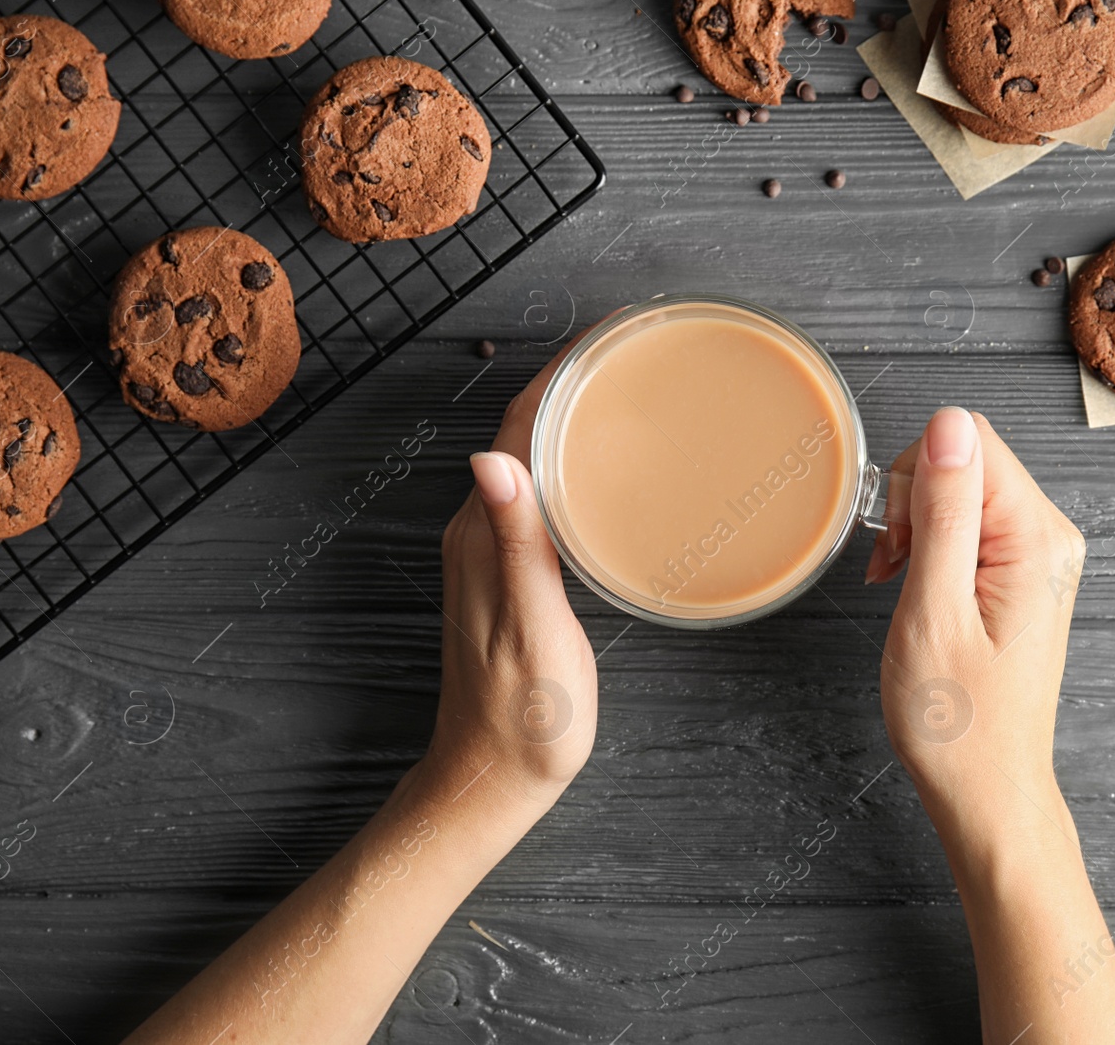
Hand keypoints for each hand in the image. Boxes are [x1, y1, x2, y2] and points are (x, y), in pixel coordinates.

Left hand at [425, 336, 600, 805]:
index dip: (559, 373)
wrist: (491, 778)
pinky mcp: (511, 575)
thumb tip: (493, 457)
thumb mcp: (531, 631)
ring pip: (532, 461)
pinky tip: (608, 469)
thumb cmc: (522, 716)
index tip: (608, 336)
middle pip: (524, 432)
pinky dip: (573, 465)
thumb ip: (516, 547)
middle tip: (635, 350)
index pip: (517, 427)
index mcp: (484, 534)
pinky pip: (539, 497)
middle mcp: (480, 532)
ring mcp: (492, 553)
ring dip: (572, 419)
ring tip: (628, 391)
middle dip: (573, 382)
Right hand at [869, 407, 1086, 838]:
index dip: (915, 478)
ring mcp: (1039, 556)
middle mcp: (1049, 537)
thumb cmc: (959, 723)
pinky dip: (930, 547)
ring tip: (902, 585)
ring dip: (917, 527)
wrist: (988, 791)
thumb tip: (948, 423)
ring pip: (962, 489)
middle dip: (913, 502)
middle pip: (966, 458)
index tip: (899, 544)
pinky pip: (970, 524)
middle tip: (895, 570)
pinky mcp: (1022, 574)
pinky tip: (915, 587)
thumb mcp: (934, 611)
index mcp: (1036, 538)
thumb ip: (945, 512)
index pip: (968, 439)